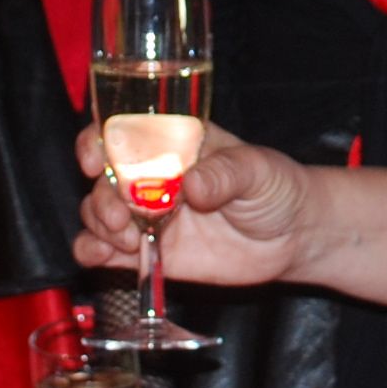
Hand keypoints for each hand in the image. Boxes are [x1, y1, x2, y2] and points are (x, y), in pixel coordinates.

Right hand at [73, 120, 319, 288]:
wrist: (294, 237)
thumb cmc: (277, 187)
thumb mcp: (258, 171)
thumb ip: (225, 174)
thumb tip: (191, 186)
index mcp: (173, 143)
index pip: (122, 132)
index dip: (98, 142)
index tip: (96, 162)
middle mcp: (152, 176)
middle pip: (104, 178)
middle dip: (103, 197)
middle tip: (122, 217)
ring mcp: (148, 214)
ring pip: (97, 212)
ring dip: (98, 225)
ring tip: (127, 240)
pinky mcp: (150, 250)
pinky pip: (105, 250)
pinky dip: (92, 251)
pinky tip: (100, 256)